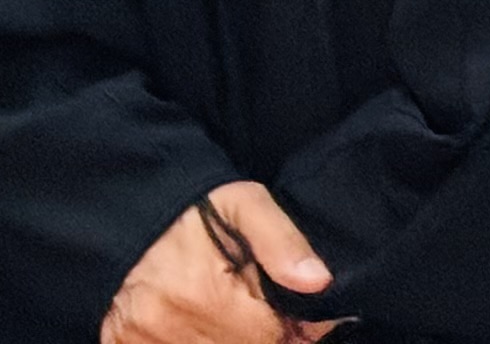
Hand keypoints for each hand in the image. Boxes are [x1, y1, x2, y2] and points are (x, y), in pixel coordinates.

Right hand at [103, 186, 332, 343]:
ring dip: (231, 339)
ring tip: (233, 310)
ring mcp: (140, 342)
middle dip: (262, 335)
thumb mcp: (246, 205)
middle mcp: (166, 327)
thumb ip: (283, 243)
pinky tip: (206, 322)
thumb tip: (318, 282)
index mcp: (202, 293)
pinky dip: (197, 340)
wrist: (125, 213)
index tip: (301, 315)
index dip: (292, 328)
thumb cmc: (193, 210)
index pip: (266, 336)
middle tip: (265, 309)